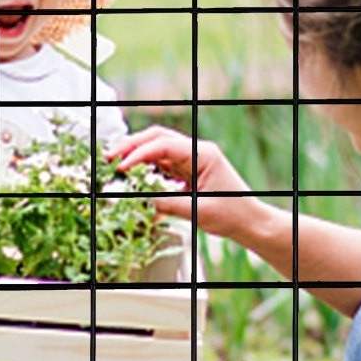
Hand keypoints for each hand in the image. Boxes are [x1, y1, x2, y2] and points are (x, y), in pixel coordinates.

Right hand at [110, 125, 258, 238]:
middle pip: (157, 138)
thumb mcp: (197, 211)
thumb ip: (167, 203)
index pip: (164, 145)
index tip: (122, 167)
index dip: (139, 154)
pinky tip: (134, 179)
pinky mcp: (187, 171)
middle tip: (110, 158)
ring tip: (117, 167)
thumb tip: (138, 199)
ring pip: (157, 150)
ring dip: (137, 157)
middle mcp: (196, 151)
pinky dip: (146, 170)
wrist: (250, 222)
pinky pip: (162, 166)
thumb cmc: (233, 214)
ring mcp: (191, 160)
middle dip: (132, 146)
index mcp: (203, 153)